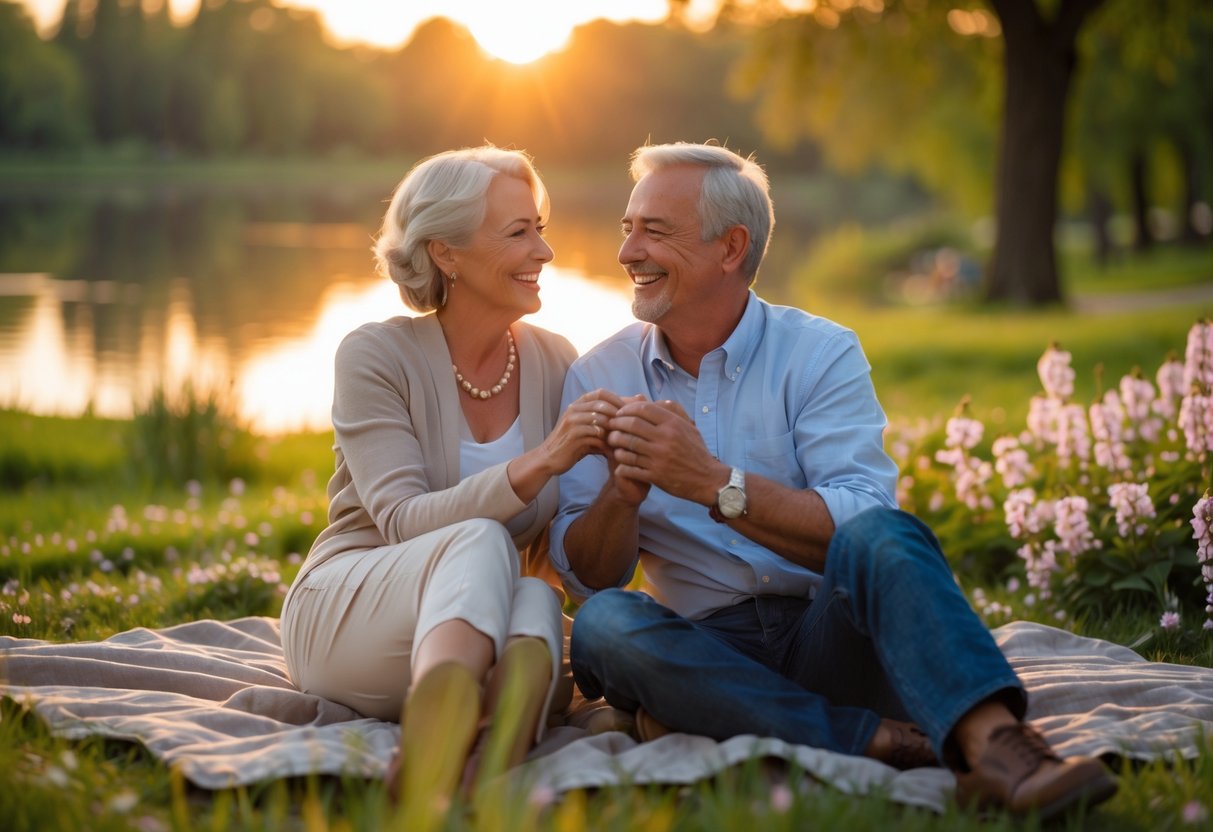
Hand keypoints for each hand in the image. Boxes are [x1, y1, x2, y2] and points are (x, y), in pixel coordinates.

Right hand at [540, 389, 625, 474]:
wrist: (549, 458)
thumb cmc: (574, 443)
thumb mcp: (588, 428)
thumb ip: (604, 420)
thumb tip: (632, 411)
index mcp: (577, 404)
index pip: (601, 393)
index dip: (618, 399)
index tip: (631, 411)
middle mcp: (573, 409)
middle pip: (602, 404)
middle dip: (618, 414)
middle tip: (631, 427)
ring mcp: (572, 422)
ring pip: (600, 419)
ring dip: (613, 429)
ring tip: (623, 439)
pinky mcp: (572, 437)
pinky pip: (595, 435)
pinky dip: (606, 442)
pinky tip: (612, 450)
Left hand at [606, 399, 724, 504]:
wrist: (707, 480)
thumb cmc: (696, 452)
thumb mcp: (689, 427)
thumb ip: (672, 413)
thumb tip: (653, 400)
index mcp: (673, 424)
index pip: (643, 408)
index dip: (627, 409)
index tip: (620, 413)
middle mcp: (666, 439)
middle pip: (631, 425)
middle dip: (616, 424)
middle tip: (611, 426)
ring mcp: (659, 458)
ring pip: (627, 445)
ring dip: (616, 443)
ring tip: (613, 442)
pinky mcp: (655, 475)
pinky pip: (629, 466)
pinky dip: (621, 463)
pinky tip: (620, 462)